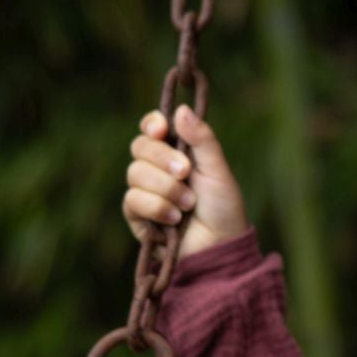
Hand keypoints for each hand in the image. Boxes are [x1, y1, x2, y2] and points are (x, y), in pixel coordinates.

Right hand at [122, 105, 248, 257]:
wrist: (219, 246)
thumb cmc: (223, 208)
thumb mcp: (218, 170)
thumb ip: (202, 140)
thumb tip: (181, 110)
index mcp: (176, 151)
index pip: (152, 128)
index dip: (152, 124)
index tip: (162, 129)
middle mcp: (157, 168)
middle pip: (140, 147)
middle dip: (163, 158)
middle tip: (185, 172)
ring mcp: (145, 190)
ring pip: (135, 173)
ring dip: (165, 188)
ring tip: (188, 204)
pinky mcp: (137, 215)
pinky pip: (133, 200)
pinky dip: (157, 207)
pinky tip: (175, 219)